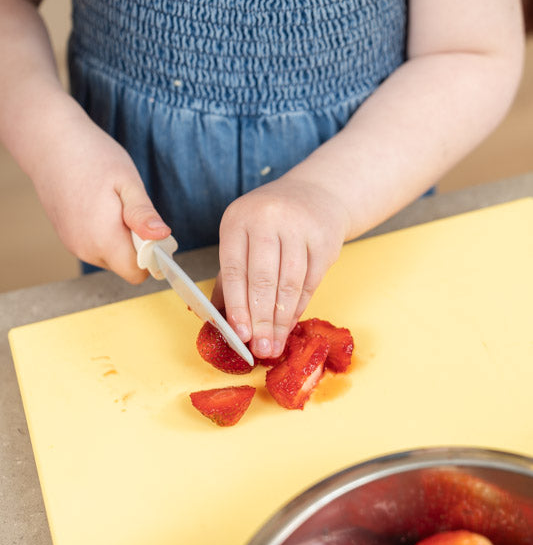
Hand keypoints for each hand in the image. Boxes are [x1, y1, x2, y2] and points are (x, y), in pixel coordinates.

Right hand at [33, 105, 170, 282]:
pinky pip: (96, 247)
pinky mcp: (68, 238)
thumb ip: (143, 214)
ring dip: (120, 239)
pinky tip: (98, 206)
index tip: (151, 230)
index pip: (137, 273)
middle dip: (136, 246)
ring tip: (111, 204)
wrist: (49, 144)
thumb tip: (162, 237)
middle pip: (124, 266)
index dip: (151, 256)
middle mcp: (86, 249)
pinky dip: (104, 234)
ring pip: (110, 257)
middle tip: (131, 209)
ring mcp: (74, 245)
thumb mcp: (127, 182)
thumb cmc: (91, 157)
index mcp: (103, 239)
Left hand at [212, 176, 349, 358]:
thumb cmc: (270, 224)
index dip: (237, 307)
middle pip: (263, 279)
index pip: (235, 271)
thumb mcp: (242, 239)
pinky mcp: (324, 239)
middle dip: (261, 320)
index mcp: (237, 220)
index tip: (240, 335)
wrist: (316, 195)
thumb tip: (218, 322)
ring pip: (289, 283)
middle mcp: (267, 219)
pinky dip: (299, 308)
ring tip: (275, 345)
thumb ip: (230, 279)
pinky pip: (310, 282)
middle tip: (260, 349)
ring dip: (281, 320)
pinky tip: (290, 325)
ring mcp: (298, 227)